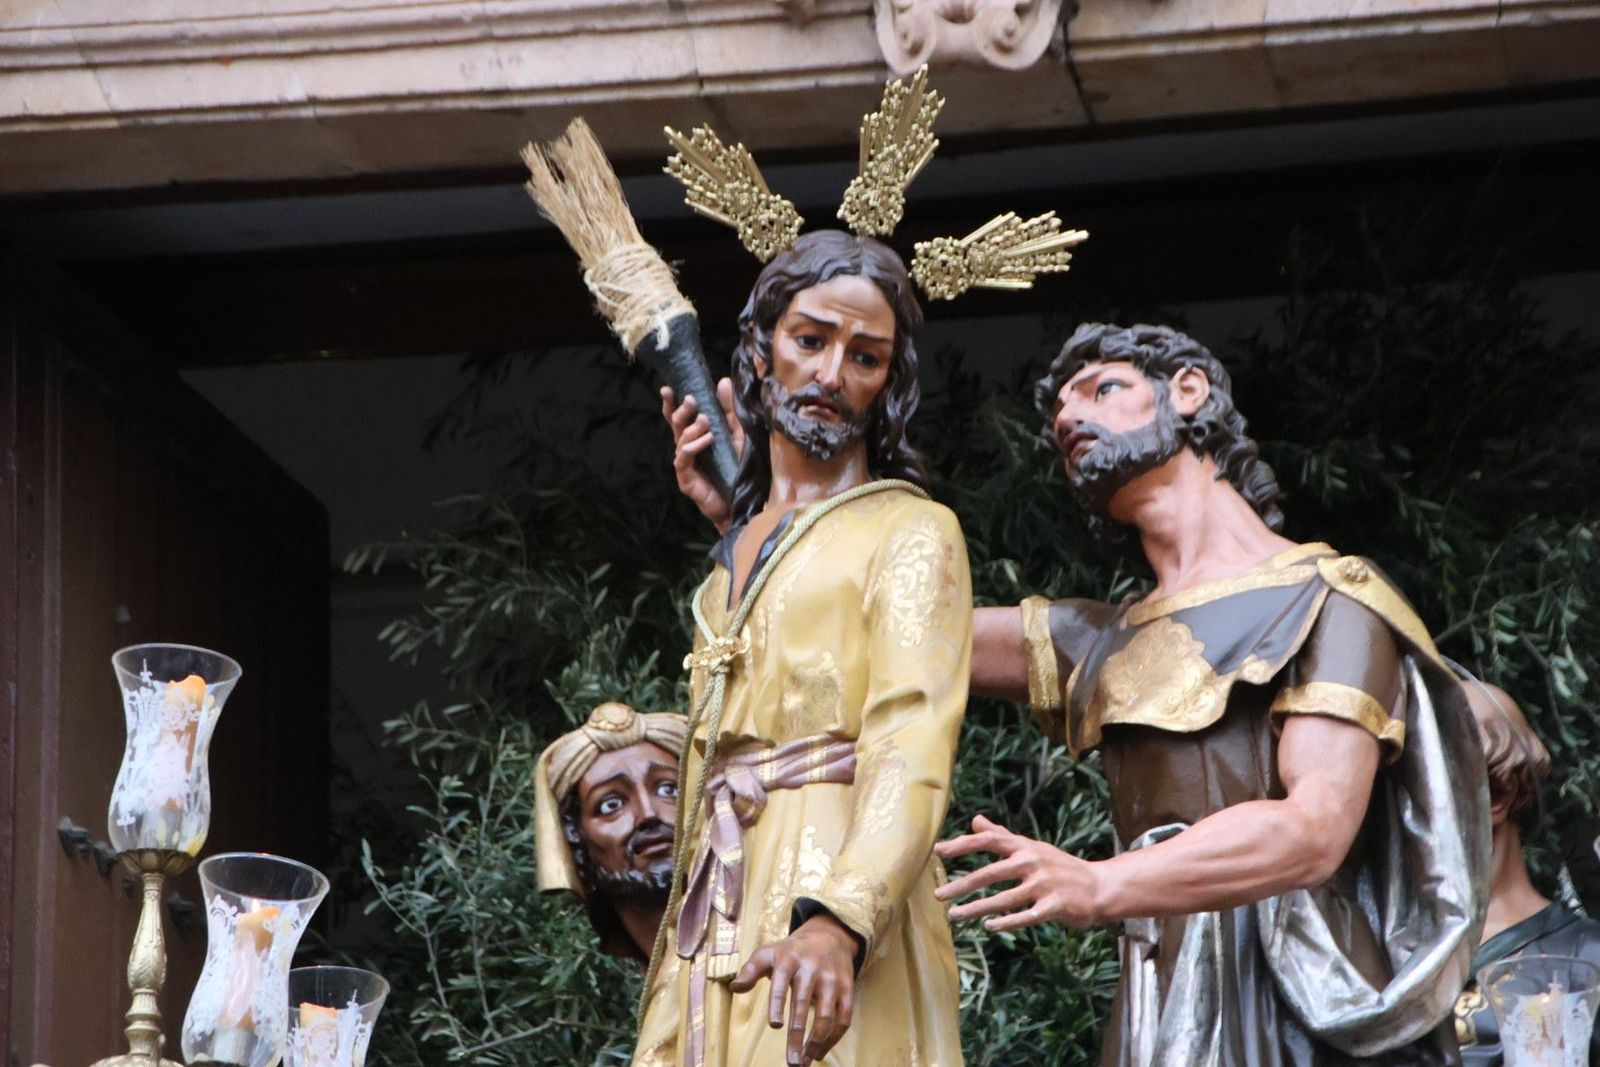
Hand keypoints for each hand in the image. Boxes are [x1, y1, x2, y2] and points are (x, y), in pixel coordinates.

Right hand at [661, 379, 743, 533]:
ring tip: (705, 420)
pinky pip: (684, 458)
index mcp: (696, 438)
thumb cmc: (738, 468)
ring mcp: (685, 466)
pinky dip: (693, 446)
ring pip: (680, 440)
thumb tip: (722, 381)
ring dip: (691, 428)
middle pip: (676, 426)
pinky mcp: (686, 480)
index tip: (668, 388)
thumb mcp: (738, 433)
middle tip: (690, 399)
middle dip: (680, 411)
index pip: (679, 418)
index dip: (671, 403)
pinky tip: (707, 439)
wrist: (743, 502)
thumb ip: (730, 409)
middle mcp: (687, 450)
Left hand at [730, 913, 856, 1065]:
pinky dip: (833, 1039)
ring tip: (803, 1061)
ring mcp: (832, 980)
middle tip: (791, 1062)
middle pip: (804, 1004)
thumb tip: (735, 988)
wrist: (828, 936)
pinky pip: (844, 1018)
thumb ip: (750, 970)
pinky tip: (820, 1052)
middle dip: (797, 1036)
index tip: (775, 1025)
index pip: (782, 982)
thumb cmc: (791, 951)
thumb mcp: (768, 954)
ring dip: (816, 1042)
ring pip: (827, 1016)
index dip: (778, 1003)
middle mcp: (812, 969)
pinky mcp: (847, 989)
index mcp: (789, 960)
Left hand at [933, 813, 1104, 929]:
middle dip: (962, 884)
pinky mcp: (1054, 906)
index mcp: (1024, 847)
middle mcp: (1032, 863)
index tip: (938, 850)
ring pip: (1003, 898)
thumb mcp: (1032, 847)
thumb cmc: (1060, 867)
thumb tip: (975, 820)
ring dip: (976, 908)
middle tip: (938, 894)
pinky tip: (988, 926)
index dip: (963, 844)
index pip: (989, 840)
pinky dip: (1007, 922)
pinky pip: (1025, 916)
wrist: (1099, 886)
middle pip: (990, 873)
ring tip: (954, 916)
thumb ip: (1002, 834)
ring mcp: (1044, 885)